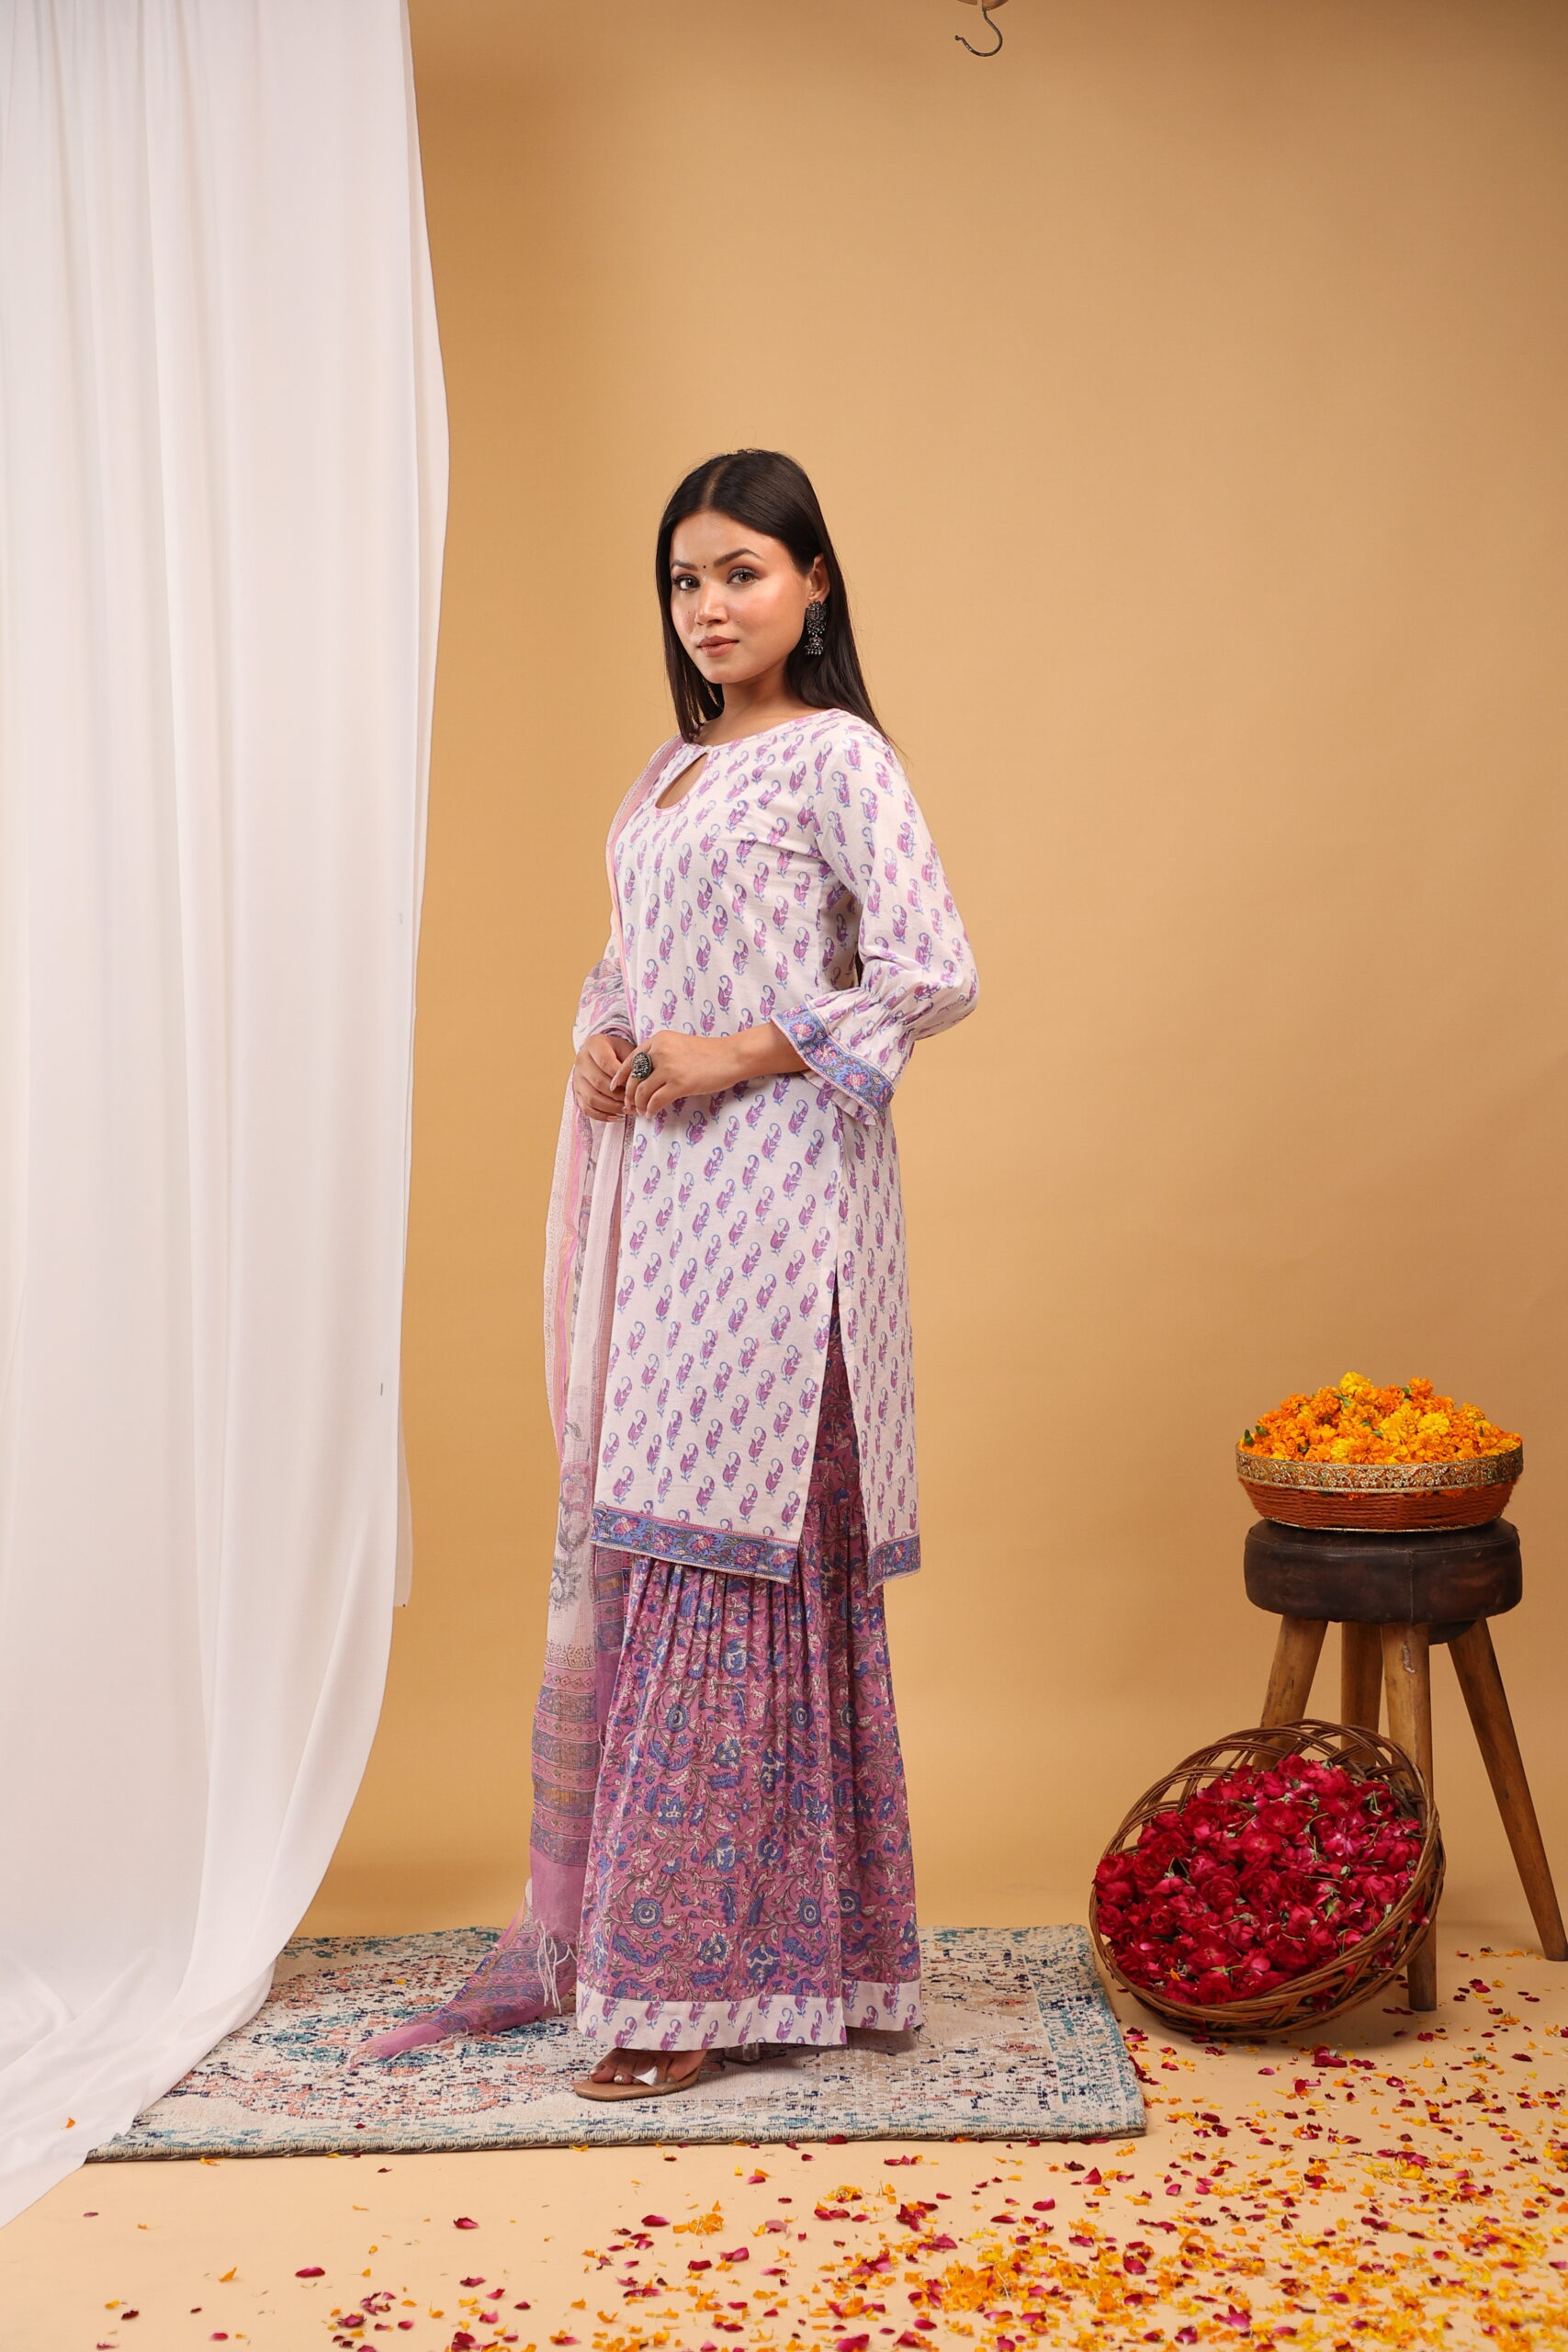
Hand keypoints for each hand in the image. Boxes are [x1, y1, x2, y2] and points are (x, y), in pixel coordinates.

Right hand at [573, 1032, 633, 1120]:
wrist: (604, 1053)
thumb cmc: (619, 1052)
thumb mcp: (627, 1049)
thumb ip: (631, 1064)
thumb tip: (637, 1085)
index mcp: (593, 1045)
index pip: (605, 1062)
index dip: (619, 1076)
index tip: (634, 1085)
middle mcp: (581, 1060)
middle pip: (598, 1082)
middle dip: (618, 1095)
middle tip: (635, 1102)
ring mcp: (577, 1078)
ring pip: (592, 1098)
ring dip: (612, 1107)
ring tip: (629, 1110)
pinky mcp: (577, 1092)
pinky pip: (587, 1108)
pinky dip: (602, 1116)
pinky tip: (618, 1117)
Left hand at [615, 1025, 804, 1116]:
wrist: (731, 1056)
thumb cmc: (708, 1053)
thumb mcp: (679, 1045)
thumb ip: (661, 1055)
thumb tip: (643, 1075)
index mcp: (659, 1040)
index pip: (631, 1060)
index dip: (621, 1076)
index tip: (616, 1087)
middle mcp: (660, 1051)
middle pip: (633, 1077)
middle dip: (628, 1094)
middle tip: (629, 1105)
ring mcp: (669, 1068)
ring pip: (642, 1092)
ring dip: (639, 1105)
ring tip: (641, 1111)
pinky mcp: (679, 1084)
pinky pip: (655, 1101)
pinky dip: (650, 1109)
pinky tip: (651, 1113)